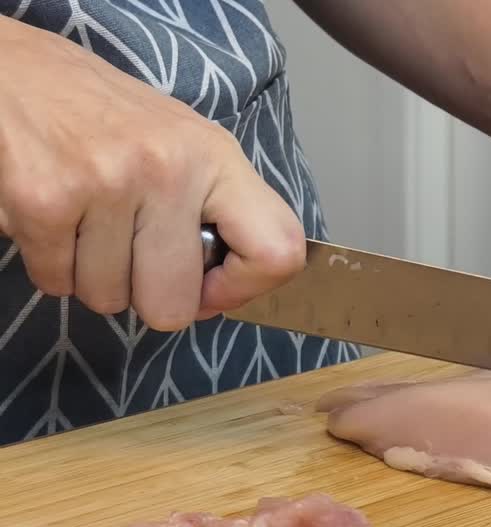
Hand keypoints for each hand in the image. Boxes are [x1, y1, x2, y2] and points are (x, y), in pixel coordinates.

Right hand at [0, 18, 304, 330]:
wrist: (14, 70)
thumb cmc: (107, 118)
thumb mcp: (187, 146)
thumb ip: (217, 212)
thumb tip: (222, 294)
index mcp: (216, 157)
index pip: (279, 252)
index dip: (244, 289)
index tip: (213, 284)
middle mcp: (168, 170)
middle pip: (174, 307)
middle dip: (149, 295)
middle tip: (134, 253)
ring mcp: (105, 184)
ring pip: (109, 299)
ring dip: (94, 275)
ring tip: (89, 222)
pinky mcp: (43, 201)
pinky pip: (57, 282)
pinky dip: (53, 264)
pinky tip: (57, 218)